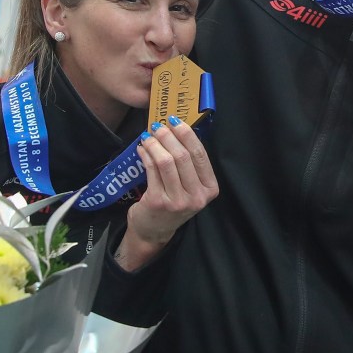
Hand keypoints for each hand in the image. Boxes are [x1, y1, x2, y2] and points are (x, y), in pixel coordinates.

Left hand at [114, 117, 217, 270]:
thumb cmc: (173, 202)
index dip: (187, 135)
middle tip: (157, 126)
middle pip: (183, 156)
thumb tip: (177, 130)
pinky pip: (151, 170)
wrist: (154, 230)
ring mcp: (177, 201)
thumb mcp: (189, 186)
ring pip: (166, 161)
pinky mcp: (158, 202)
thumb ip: (189, 164)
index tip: (175, 122)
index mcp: (210, 189)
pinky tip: (142, 148)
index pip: (200, 155)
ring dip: (155, 144)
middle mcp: (197, 196)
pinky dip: (145, 155)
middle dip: (168, 136)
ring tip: (147, 136)